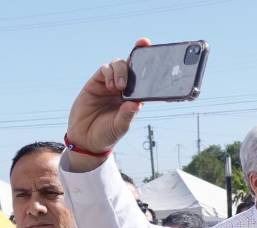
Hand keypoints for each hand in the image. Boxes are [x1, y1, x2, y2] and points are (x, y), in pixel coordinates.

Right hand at [65, 38, 149, 171]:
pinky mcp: (96, 83)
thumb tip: (136, 104)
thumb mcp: (120, 126)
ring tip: (120, 87)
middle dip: (138, 55)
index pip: (146, 80)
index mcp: (135, 98)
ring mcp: (110, 84)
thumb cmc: (107, 133)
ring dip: (122, 70)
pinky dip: (109, 73)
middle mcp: (124, 89)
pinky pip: (104, 70)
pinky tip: (111, 86)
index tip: (157, 55)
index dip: (151, 66)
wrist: (85, 138)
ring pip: (119, 65)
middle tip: (142, 47)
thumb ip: (127, 115)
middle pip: (132, 66)